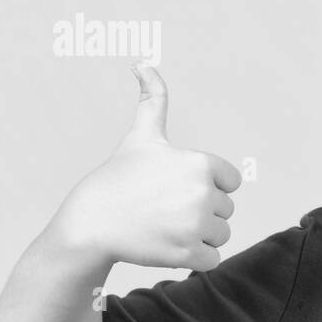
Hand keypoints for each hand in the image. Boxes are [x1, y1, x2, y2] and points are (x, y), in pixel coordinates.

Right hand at [51, 63, 242, 270]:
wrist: (89, 224)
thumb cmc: (118, 178)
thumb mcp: (141, 137)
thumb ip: (153, 99)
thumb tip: (143, 62)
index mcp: (201, 163)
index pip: (231, 182)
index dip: (207, 186)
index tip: (176, 187)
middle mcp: (203, 192)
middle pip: (225, 209)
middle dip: (200, 212)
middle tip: (164, 209)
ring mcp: (196, 225)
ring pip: (221, 235)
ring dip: (198, 235)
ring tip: (165, 226)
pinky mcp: (188, 254)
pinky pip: (213, 259)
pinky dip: (194, 258)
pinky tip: (167, 245)